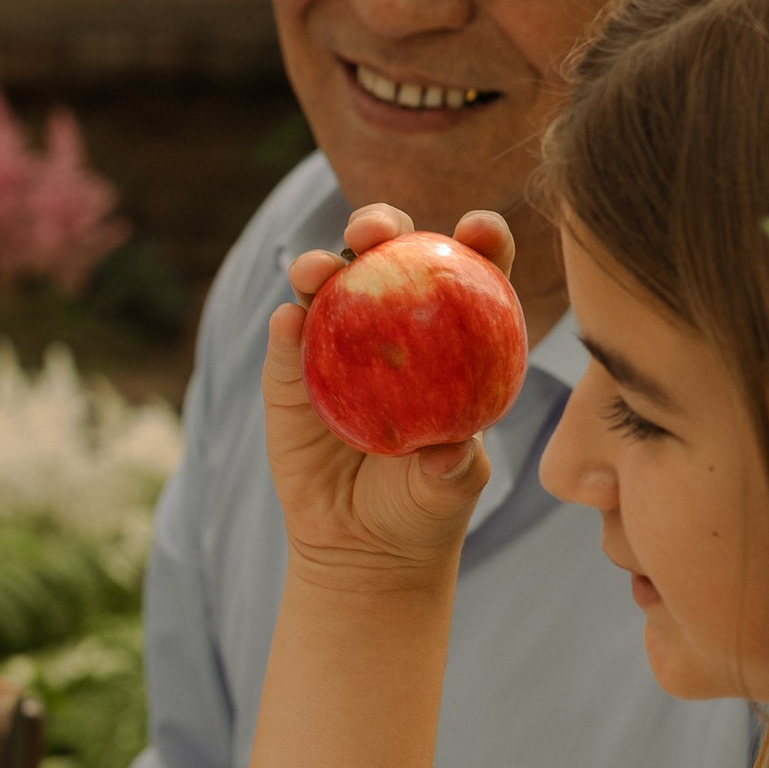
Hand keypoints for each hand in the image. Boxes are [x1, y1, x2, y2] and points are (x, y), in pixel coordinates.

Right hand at [264, 200, 515, 590]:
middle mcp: (391, 326)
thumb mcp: (450, 491)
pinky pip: (287, 339)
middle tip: (374, 231)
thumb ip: (456, 470)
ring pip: (328, 284)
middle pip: (388, 255)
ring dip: (322, 263)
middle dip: (381, 224)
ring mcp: (336, 342)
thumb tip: (449, 454)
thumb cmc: (421, 508)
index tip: (479, 227)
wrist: (359, 544)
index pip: (471, 274)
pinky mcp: (289, 370)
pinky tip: (289, 320)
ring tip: (320, 270)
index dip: (481, 240)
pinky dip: (287, 324)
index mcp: (450, 338)